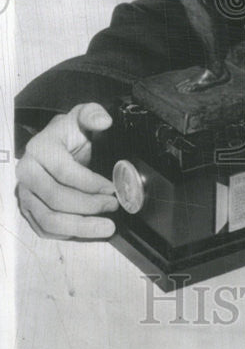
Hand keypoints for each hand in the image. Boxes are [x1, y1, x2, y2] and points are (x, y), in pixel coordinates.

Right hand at [16, 103, 117, 238]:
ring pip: (50, 219)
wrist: (57, 144)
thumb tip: (104, 121)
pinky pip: (45, 229)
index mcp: (40, 148)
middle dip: (90, 206)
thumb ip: (93, 114)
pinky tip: (89, 229)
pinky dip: (70, 233)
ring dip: (82, 226)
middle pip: (56, 199)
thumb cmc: (72, 132)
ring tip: (108, 227)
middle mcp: (27, 172)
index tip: (112, 189)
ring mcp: (26, 193)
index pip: (64, 172)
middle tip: (113, 206)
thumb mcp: (84, 116)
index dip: (90, 183)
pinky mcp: (29, 209)